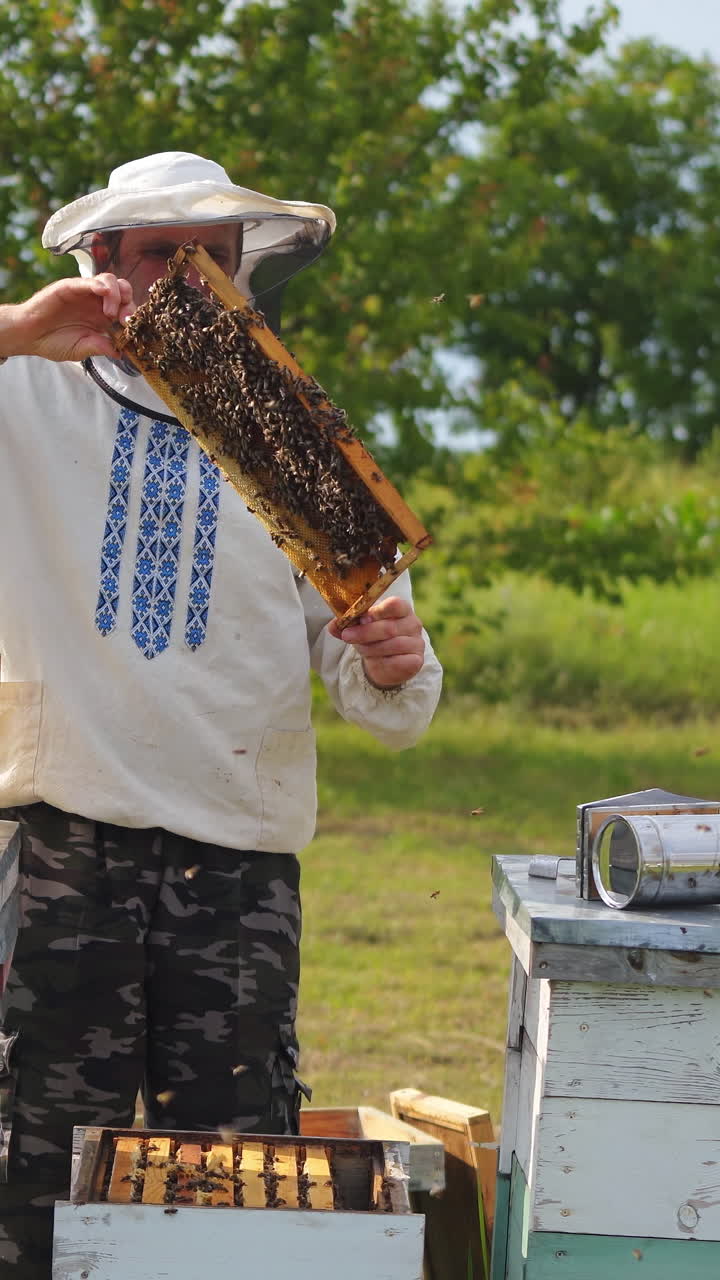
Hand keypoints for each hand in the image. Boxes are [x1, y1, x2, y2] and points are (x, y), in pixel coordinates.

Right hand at [0, 274, 134, 362]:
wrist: (30, 336)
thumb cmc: (55, 342)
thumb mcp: (82, 349)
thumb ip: (99, 347)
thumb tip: (120, 353)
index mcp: (103, 318)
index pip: (126, 310)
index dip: (133, 318)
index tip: (132, 330)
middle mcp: (97, 303)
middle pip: (123, 291)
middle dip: (129, 304)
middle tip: (125, 319)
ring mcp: (85, 293)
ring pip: (109, 281)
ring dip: (116, 295)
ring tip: (109, 314)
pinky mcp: (70, 287)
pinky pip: (87, 281)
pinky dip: (98, 284)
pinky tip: (103, 292)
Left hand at [328, 595, 424, 688]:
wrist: (386, 662)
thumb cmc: (373, 638)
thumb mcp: (360, 627)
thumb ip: (347, 624)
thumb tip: (333, 626)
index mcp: (402, 608)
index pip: (395, 604)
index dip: (378, 611)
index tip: (361, 618)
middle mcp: (413, 623)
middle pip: (389, 627)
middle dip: (364, 633)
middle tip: (347, 636)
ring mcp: (417, 643)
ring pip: (392, 645)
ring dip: (370, 648)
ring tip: (360, 649)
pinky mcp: (416, 661)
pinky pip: (397, 661)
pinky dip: (381, 662)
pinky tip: (374, 661)